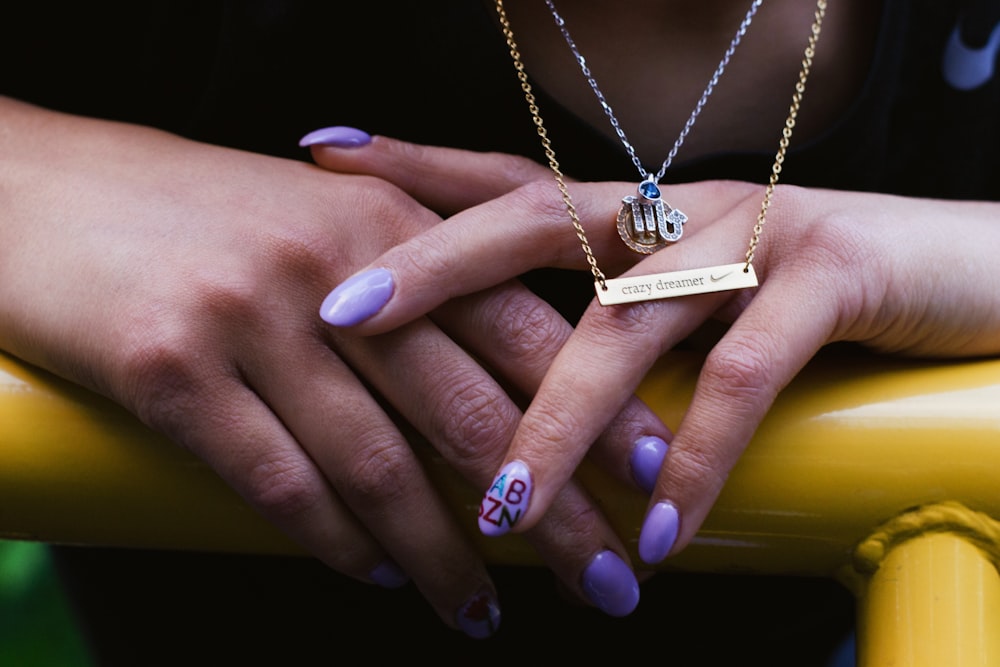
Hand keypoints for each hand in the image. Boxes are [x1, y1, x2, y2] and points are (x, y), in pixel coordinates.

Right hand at [0, 100, 670, 633]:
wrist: (49, 191)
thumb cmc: (205, 213)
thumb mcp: (324, 221)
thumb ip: (414, 290)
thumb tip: (499, 388)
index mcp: (389, 223)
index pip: (520, 332)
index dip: (594, 409)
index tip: (651, 478)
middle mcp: (334, 270)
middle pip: (471, 413)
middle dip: (552, 510)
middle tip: (605, 580)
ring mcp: (251, 318)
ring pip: (379, 466)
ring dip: (445, 556)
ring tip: (485, 613)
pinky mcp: (171, 370)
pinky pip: (278, 484)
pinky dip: (337, 544)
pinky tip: (377, 578)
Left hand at [312, 133, 999, 565]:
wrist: (965, 270)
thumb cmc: (808, 292)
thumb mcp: (697, 297)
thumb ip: (616, 325)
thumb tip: (518, 394)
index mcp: (640, 211)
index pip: (508, 179)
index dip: (415, 165)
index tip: (322, 154)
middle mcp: (681, 208)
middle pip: (538, 223)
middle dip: (436, 267)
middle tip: (345, 315)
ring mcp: (755, 232)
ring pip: (630, 323)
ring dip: (558, 425)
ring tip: (501, 512)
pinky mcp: (832, 275)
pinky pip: (746, 375)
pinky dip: (696, 458)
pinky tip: (654, 532)